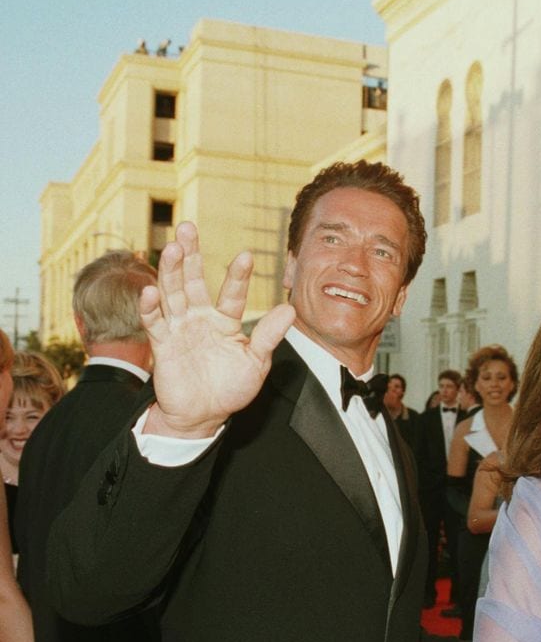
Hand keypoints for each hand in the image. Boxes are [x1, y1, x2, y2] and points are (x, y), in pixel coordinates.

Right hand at [141, 222, 294, 437]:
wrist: (204, 415)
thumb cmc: (231, 388)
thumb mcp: (256, 362)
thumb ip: (269, 336)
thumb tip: (291, 309)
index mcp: (225, 321)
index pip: (232, 293)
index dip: (237, 275)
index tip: (246, 255)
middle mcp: (200, 318)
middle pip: (192, 281)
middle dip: (190, 255)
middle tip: (187, 226)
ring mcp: (180, 329)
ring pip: (172, 294)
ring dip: (171, 271)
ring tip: (174, 247)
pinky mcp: (163, 345)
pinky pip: (155, 323)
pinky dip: (150, 307)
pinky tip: (149, 290)